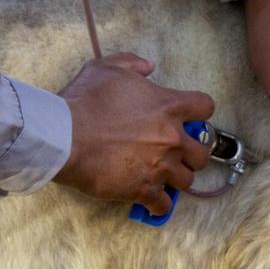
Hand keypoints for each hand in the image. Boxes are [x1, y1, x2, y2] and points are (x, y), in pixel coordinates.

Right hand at [53, 53, 213, 215]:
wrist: (64, 135)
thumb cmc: (85, 100)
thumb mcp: (107, 67)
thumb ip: (132, 63)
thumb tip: (149, 66)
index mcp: (169, 106)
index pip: (205, 107)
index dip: (199, 112)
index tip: (189, 118)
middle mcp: (172, 138)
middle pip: (202, 153)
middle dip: (192, 154)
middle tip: (176, 152)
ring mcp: (160, 166)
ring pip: (188, 180)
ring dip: (177, 178)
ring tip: (163, 176)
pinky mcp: (143, 189)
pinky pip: (163, 205)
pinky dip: (158, 204)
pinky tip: (150, 200)